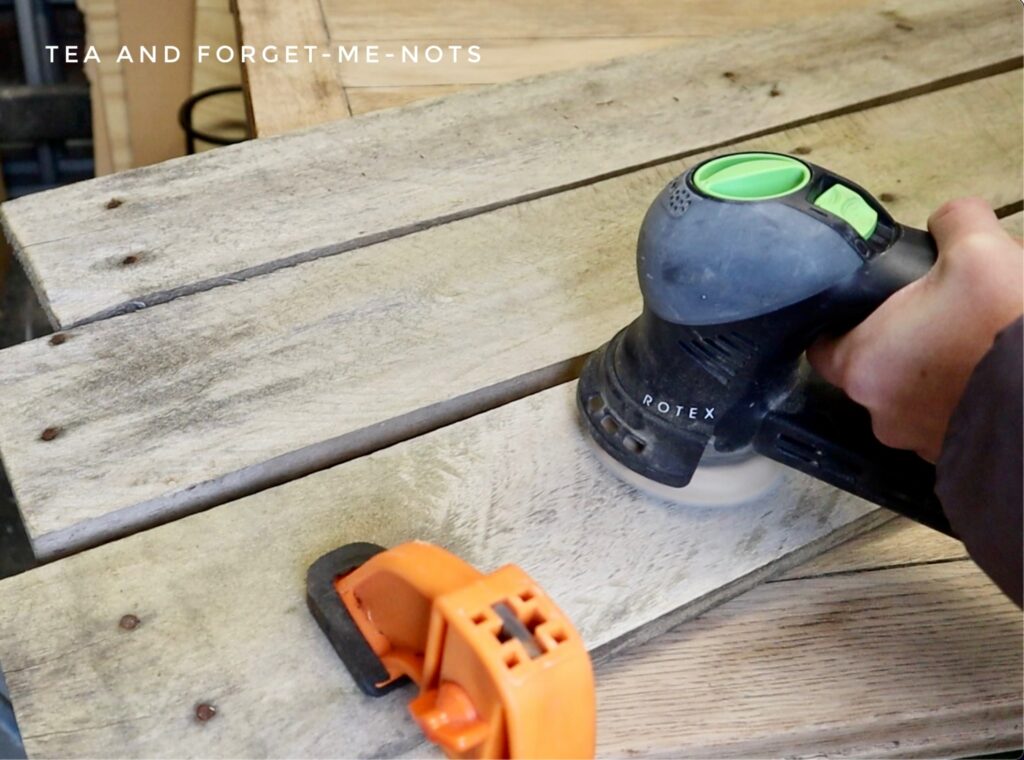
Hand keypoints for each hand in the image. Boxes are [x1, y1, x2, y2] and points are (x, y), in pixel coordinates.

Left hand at [807, 197, 1023, 461]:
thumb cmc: (1005, 324)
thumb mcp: (980, 249)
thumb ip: (953, 222)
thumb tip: (950, 219)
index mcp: (862, 365)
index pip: (825, 346)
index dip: (844, 323)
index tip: (869, 308)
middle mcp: (879, 413)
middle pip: (874, 370)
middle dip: (902, 345)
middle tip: (938, 318)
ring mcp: (918, 442)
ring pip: (912, 400)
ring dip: (934, 376)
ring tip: (973, 345)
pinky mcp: (956, 457)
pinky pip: (948, 422)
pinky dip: (963, 401)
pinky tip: (990, 376)